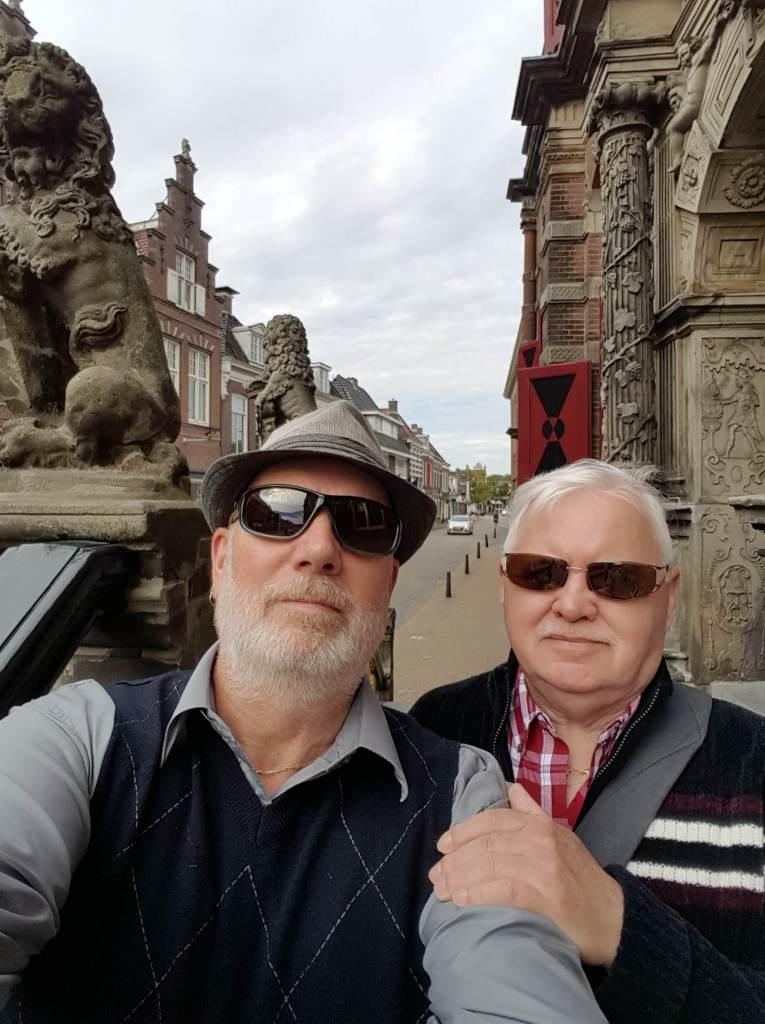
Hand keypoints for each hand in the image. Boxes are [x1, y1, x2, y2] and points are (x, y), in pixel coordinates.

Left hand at [429, 783, 624, 965]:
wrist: (615, 918)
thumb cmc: (582, 880)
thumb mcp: (560, 838)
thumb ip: (532, 813)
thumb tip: (511, 789)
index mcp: (540, 824)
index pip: (492, 820)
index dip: (463, 831)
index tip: (443, 846)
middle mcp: (541, 840)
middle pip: (486, 843)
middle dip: (455, 860)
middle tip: (436, 876)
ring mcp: (545, 867)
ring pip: (490, 864)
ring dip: (460, 877)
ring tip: (442, 891)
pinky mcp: (548, 896)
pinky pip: (504, 889)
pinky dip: (479, 893)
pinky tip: (462, 900)